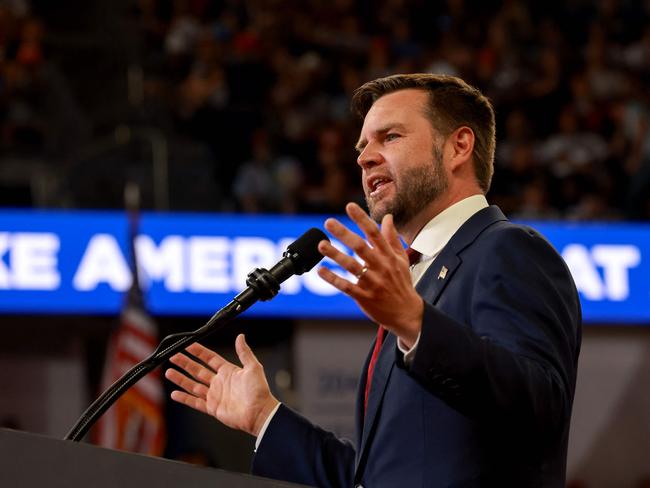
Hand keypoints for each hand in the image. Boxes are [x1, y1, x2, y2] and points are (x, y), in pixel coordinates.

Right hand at [165, 334, 278, 436]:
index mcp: (228, 371)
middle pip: (197, 370)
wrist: (259, 413)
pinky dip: (185, 398)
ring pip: (193, 385)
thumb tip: (240, 336)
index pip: (209, 358)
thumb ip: (244, 352)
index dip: (199, 352)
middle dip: (185, 363)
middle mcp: (219, 382)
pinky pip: (195, 402)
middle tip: (173, 356)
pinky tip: (174, 393)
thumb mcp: (253, 367)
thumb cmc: (259, 391)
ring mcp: (215, 395)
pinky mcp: (212, 408)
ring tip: (168, 372)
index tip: (187, 345)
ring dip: (181, 379)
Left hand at [317, 202, 423, 347]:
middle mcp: (380, 267)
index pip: (374, 233)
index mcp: (388, 255)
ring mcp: (371, 282)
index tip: (350, 206)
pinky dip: (333, 278)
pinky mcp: (363, 297)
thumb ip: (392, 237)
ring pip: (351, 266)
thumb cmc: (401, 283)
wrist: (406, 312)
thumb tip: (387, 217)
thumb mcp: (401, 258)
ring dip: (335, 254)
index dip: (362, 219)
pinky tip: (321, 270)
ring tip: (321, 245)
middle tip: (328, 222)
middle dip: (343, 233)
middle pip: (360, 247)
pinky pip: (346, 286)